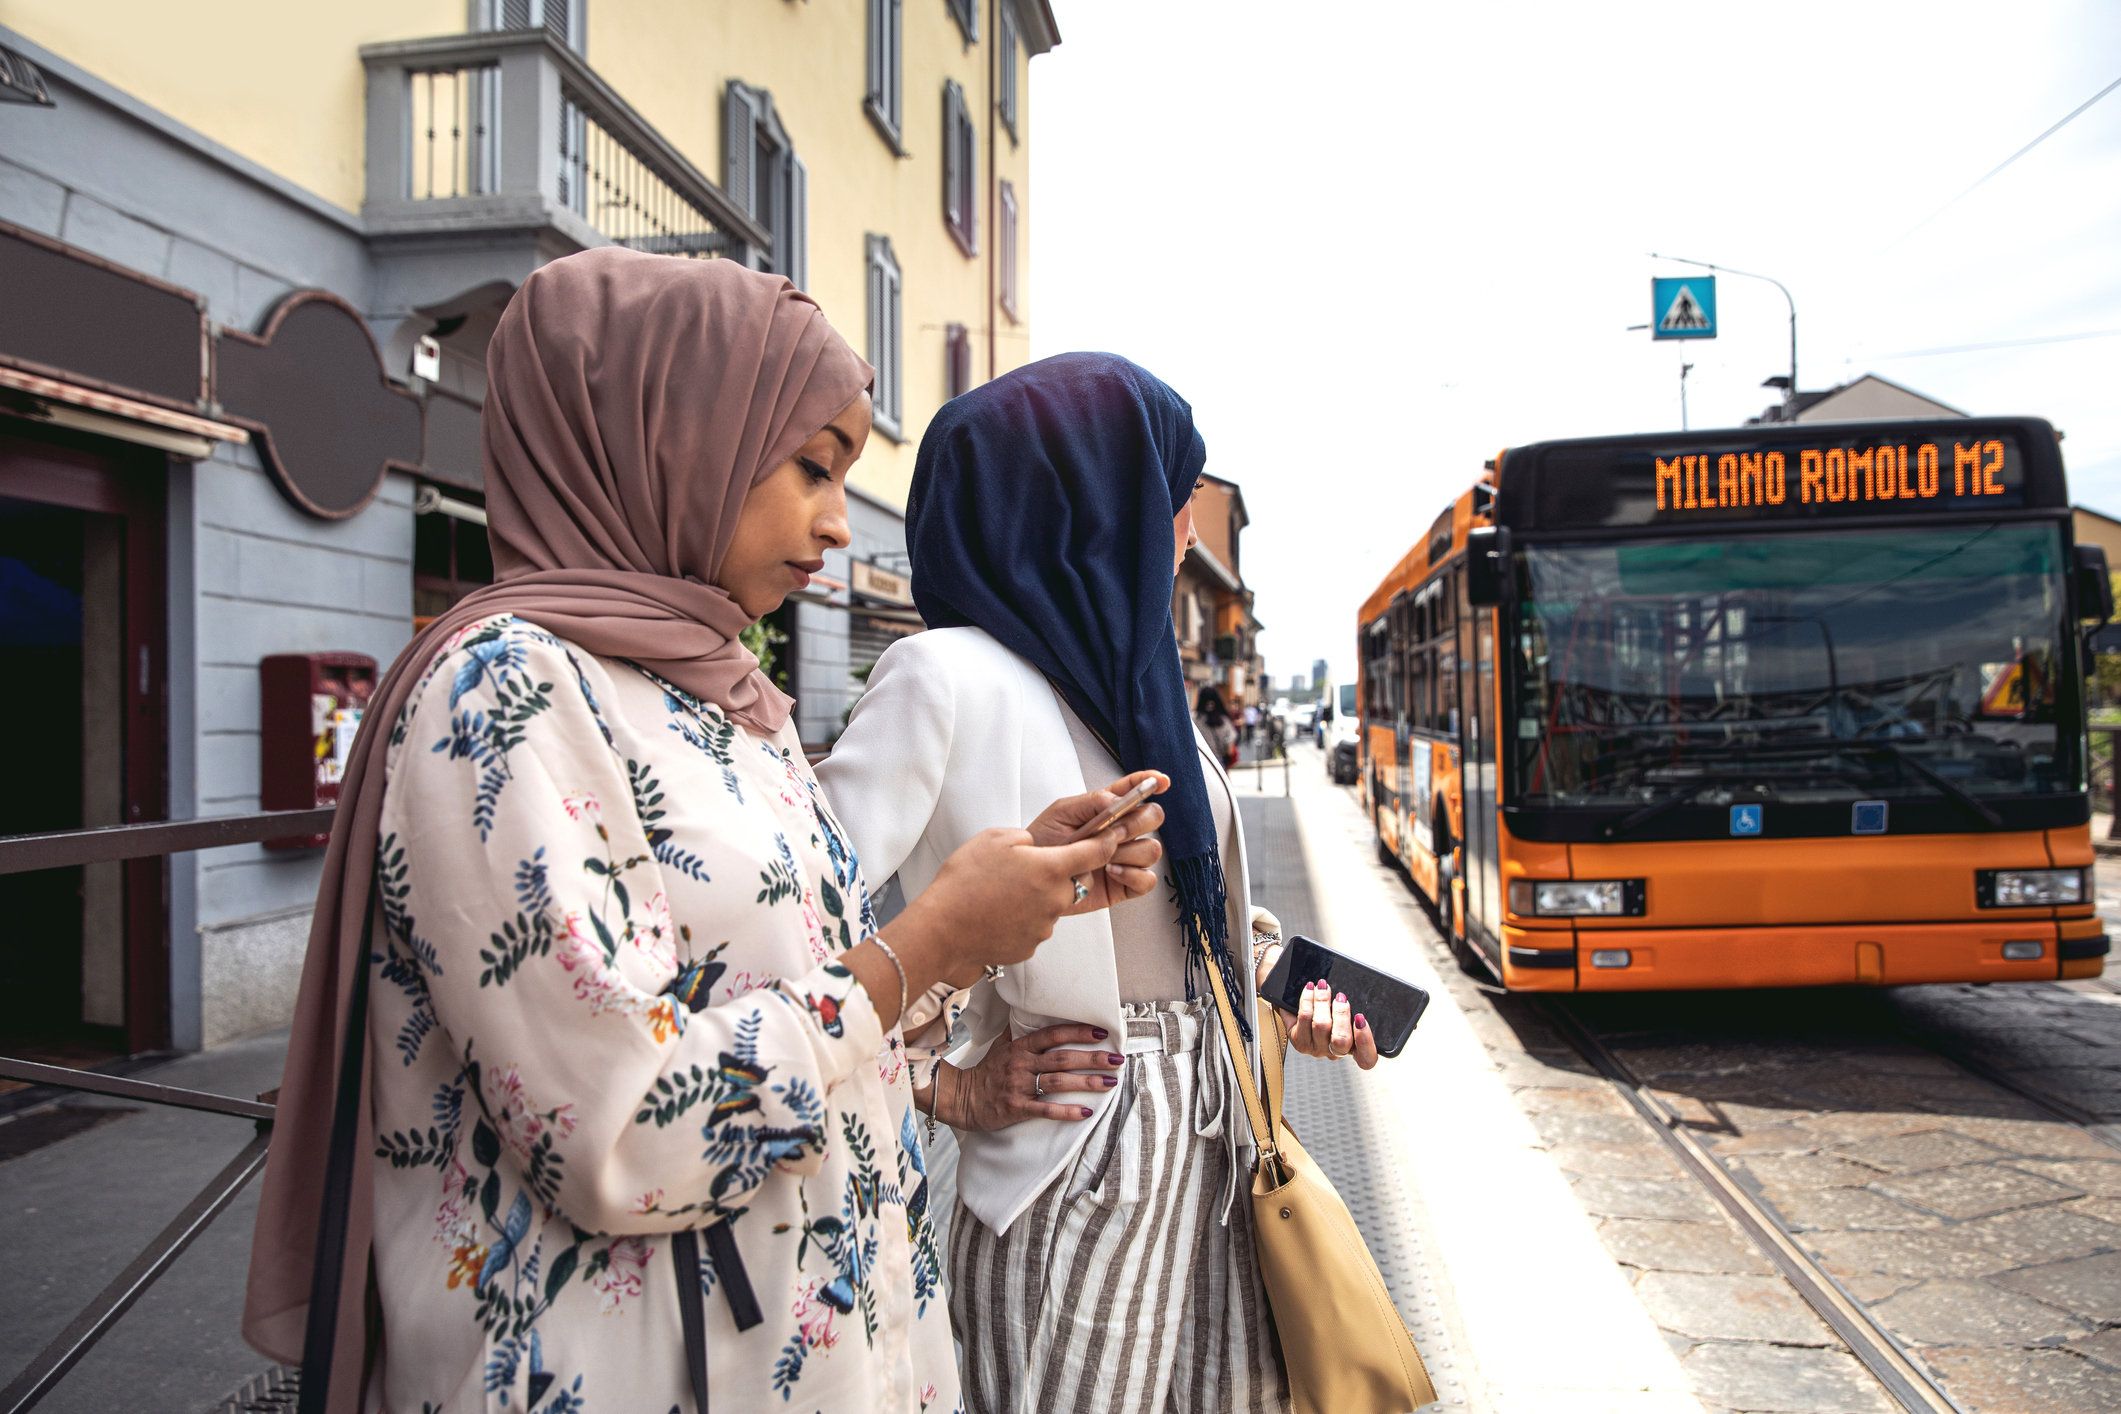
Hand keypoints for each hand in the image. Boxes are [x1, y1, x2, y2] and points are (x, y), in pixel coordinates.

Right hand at [902, 826, 1128, 976]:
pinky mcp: (1031, 946)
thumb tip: (1035, 845)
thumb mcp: (995, 838)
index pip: (1096, 852)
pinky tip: (998, 913)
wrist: (943, 929)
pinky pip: (1036, 927)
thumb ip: (1026, 837)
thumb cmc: (966, 881)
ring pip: (1053, 906)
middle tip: (1031, 870)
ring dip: (1038, 898)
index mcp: (1052, 868)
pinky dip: (1024, 919)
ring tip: (1004, 894)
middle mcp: (1056, 899)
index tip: (1113, 835)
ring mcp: (1045, 926)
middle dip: (1063, 874)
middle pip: (1077, 882)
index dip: (1107, 841)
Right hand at [940, 1023, 1124, 1128]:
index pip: (1053, 1035)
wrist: (962, 1098)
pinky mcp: (1016, 1108)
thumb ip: (1019, 1032)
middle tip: (1116, 1059)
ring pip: (1057, 1082)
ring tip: (1110, 1082)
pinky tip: (1086, 1111)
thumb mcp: (1001, 1046)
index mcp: (1020, 1047)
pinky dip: (1067, 1111)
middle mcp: (1021, 1064)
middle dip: (1091, 1058)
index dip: (1078, 1032)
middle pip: (1062, 1058)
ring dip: (1086, 1082)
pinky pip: (1045, 1110)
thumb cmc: (986, 1072)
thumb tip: (1030, 1012)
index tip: (1101, 1032)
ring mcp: (1019, 1086)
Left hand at [1026, 771, 1169, 912]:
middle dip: (1138, 822)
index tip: (1161, 781)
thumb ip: (1092, 802)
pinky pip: (1147, 880)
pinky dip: (1132, 875)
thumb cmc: (1043, 843)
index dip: (1152, 782)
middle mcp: (1120, 832)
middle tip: (1115, 831)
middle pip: (1153, 817)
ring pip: (1152, 849)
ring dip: (1129, 852)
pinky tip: (1111, 872)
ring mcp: (1125, 858)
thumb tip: (1119, 800)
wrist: (1032, 876)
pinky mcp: (1125, 884)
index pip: (1135, 790)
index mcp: (1107, 809)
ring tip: (1104, 857)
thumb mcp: (1062, 813)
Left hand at [1283, 980, 1379, 1068]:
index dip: (1365, 1041)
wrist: (1296, 1009)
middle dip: (1341, 1013)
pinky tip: (1310, 989)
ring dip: (1322, 1001)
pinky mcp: (1299, 1041)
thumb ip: (1351, 1009)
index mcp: (1353, 1048)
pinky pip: (1305, 1017)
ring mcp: (1316, 1049)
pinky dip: (1308, 999)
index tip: (1360, 1018)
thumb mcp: (1345, 1010)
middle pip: (1341, 1040)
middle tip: (1340, 997)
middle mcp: (1335, 1052)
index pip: (1366, 1058)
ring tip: (1322, 987)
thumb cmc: (1328, 1009)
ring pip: (1321, 1025)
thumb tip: (1354, 996)